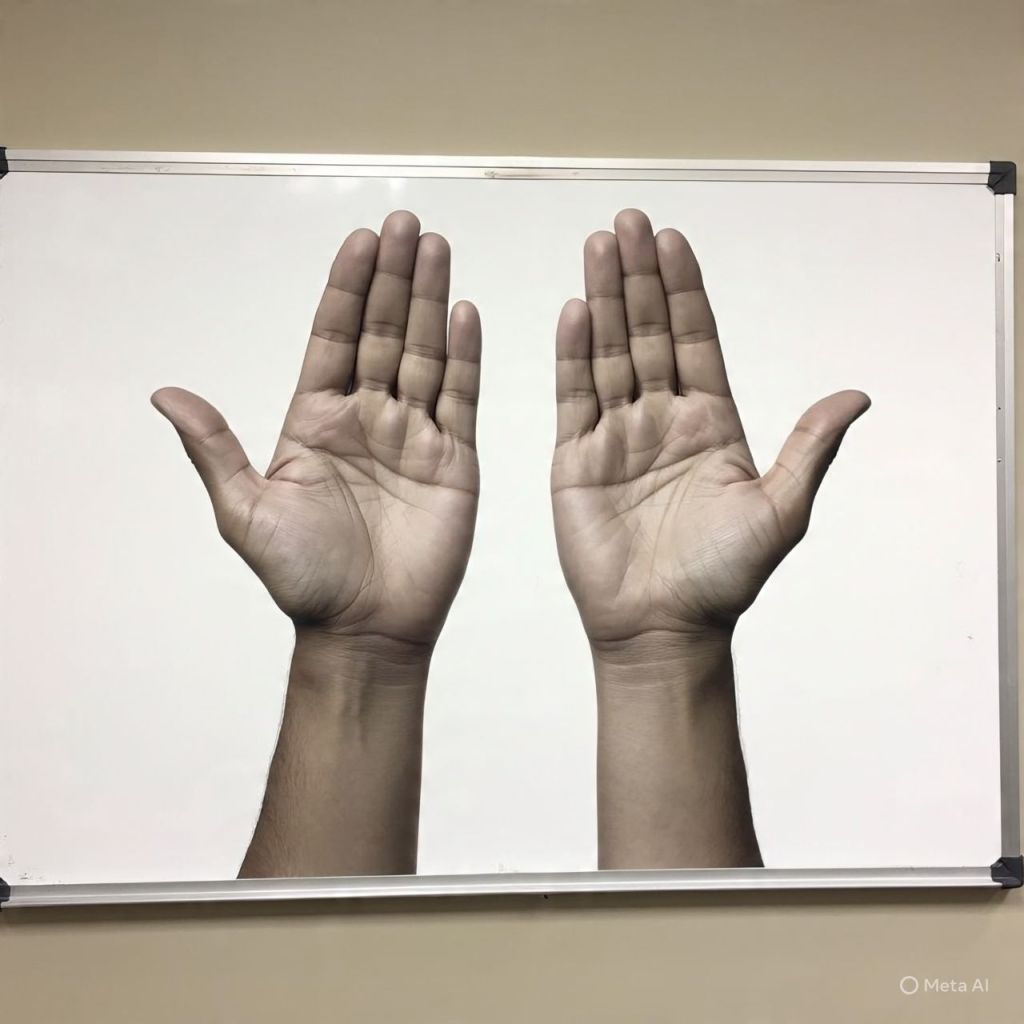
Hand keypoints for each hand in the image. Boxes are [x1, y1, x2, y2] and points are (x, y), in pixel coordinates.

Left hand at [153, 211, 481, 648]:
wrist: (364, 629)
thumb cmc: (303, 578)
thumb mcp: (245, 511)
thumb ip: (215, 448)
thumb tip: (165, 395)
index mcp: (316, 421)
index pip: (335, 338)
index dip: (348, 289)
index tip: (362, 240)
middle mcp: (367, 418)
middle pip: (384, 333)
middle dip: (396, 278)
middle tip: (408, 223)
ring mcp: (413, 436)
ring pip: (424, 354)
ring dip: (432, 301)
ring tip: (439, 249)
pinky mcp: (454, 461)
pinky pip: (461, 399)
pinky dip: (465, 357)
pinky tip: (466, 315)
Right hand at [551, 209, 868, 643]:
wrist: (661, 627)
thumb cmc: (721, 578)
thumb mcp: (780, 510)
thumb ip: (809, 448)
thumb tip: (856, 397)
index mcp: (711, 423)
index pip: (695, 340)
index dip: (684, 290)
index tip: (672, 240)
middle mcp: (662, 419)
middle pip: (647, 333)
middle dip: (638, 277)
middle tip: (626, 223)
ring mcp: (617, 435)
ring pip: (609, 353)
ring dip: (604, 299)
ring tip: (597, 247)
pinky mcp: (575, 459)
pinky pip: (573, 396)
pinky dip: (571, 354)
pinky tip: (575, 311)